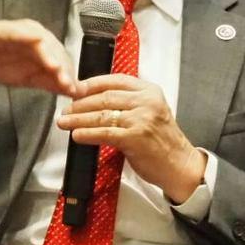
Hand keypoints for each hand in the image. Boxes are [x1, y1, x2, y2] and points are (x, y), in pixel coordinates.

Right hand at [0, 20, 75, 95]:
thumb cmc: (0, 63)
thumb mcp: (31, 79)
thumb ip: (52, 84)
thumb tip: (76, 92)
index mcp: (46, 46)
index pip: (63, 60)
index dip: (70, 76)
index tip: (75, 91)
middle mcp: (38, 35)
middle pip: (56, 51)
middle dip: (63, 69)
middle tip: (68, 86)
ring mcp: (23, 31)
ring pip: (43, 42)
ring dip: (51, 56)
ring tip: (56, 70)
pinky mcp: (8, 29)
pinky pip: (21, 33)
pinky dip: (30, 38)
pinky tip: (38, 45)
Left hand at [55, 73, 206, 202]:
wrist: (179, 165)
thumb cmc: (162, 141)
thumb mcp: (150, 112)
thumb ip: (129, 103)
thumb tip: (94, 101)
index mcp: (149, 91)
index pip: (114, 80)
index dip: (91, 84)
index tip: (75, 89)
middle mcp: (146, 101)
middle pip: (105, 97)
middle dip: (80, 103)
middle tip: (65, 109)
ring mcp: (141, 119)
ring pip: (102, 114)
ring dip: (78, 118)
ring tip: (64, 122)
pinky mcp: (135, 137)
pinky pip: (104, 133)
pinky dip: (87, 133)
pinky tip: (76, 135)